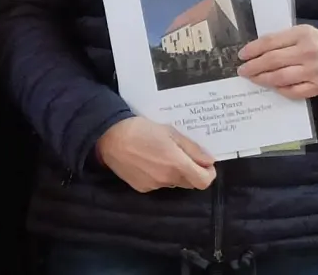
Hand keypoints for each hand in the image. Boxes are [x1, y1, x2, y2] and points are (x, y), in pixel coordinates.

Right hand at [96, 117, 215, 192]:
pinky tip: (147, 163)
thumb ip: (192, 148)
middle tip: (181, 156)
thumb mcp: (169, 132)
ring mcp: (154, 185)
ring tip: (160, 157)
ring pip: (173, 183)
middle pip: (190, 183)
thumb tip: (209, 161)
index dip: (208, 174)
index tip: (204, 164)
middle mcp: (168, 179)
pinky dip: (158, 176)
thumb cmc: (141, 129)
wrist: (109, 137)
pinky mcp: (141, 188)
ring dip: (174, 174)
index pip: (204, 181)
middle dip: (192, 172)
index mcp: (177, 164)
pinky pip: (158, 184)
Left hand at [237, 25, 317, 99]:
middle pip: (273, 60)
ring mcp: (315, 71)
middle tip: (242, 71)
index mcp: (302, 34)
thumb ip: (281, 40)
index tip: (241, 56)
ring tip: (253, 79)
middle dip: (253, 66)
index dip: (253, 49)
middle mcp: (308, 52)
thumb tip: (254, 51)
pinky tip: (272, 87)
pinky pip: (294, 91)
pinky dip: (280, 90)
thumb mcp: (302, 33)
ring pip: (280, 78)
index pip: (270, 42)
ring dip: (262, 79)